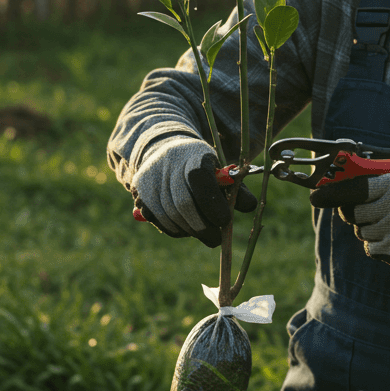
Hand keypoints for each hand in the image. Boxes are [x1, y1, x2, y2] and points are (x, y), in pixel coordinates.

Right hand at [132, 135, 256, 247]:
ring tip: (202, 231)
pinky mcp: (140, 193)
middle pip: (183, 203)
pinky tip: (185, 226)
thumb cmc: (201, 166)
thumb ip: (237, 189)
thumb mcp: (221, 171)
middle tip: (215, 239)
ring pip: (170, 216)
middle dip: (202, 227)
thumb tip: (249, 206)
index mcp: (193, 154)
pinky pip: (159, 221)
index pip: (200, 178)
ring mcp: (150, 179)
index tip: (225, 221)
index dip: (213, 203)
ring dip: (189, 230)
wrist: (164, 151)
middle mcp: (167, 164)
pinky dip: (175, 230)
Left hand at [309, 172, 389, 266]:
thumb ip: (370, 181)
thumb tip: (330, 188)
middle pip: (352, 214)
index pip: (355, 188)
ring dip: (370, 228)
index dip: (331, 194)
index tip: (315, 197)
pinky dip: (377, 244)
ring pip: (361, 232)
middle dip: (355, 211)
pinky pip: (371, 249)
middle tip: (372, 208)